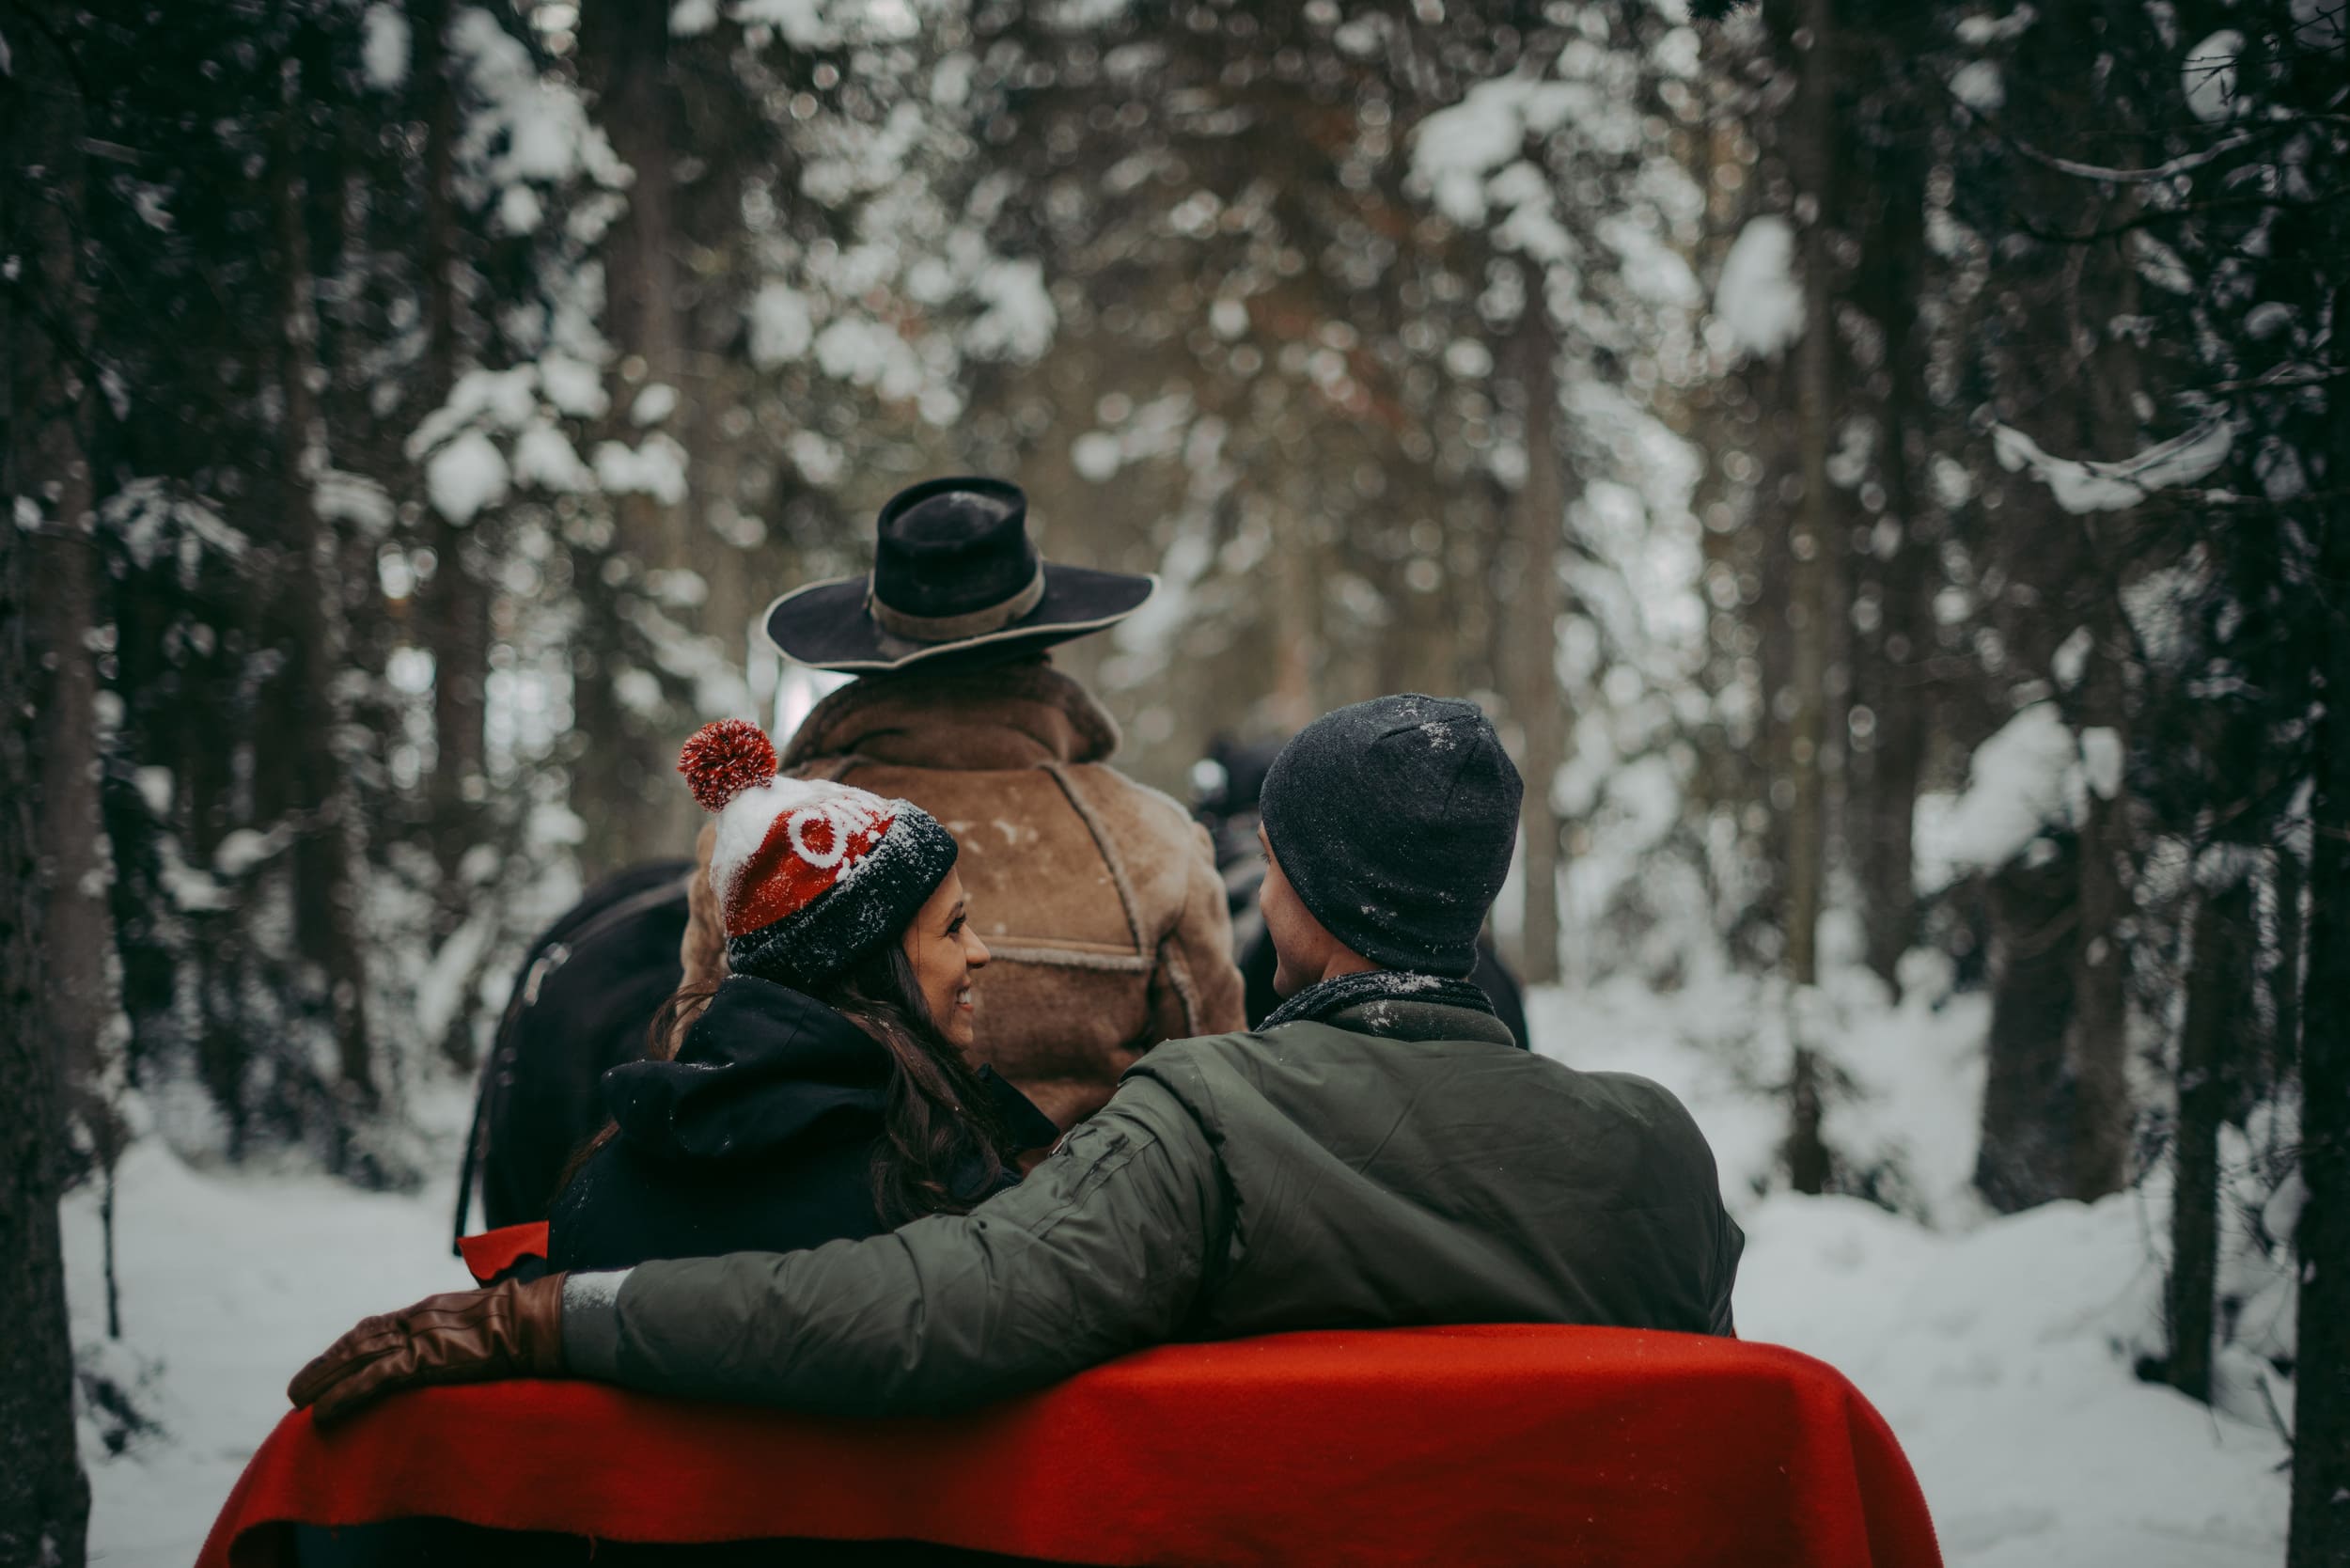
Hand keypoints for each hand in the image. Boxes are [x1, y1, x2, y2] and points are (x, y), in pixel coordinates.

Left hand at [287, 1274, 567, 1425]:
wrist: (537, 1319)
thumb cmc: (523, 1320)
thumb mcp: (483, 1317)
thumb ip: (460, 1328)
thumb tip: (460, 1343)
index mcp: (430, 1309)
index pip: (377, 1327)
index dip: (348, 1347)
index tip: (330, 1362)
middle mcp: (416, 1319)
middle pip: (358, 1341)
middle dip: (326, 1364)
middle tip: (299, 1388)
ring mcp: (419, 1339)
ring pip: (357, 1359)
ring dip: (324, 1380)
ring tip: (300, 1400)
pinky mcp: (425, 1360)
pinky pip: (374, 1380)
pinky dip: (345, 1395)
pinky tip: (324, 1412)